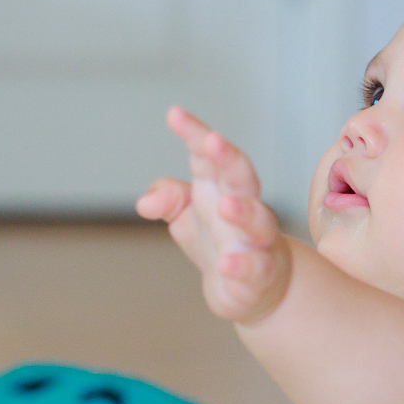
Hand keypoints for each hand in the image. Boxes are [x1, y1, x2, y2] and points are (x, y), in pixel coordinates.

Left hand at [135, 106, 290, 324]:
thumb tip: (145, 203)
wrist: (253, 288)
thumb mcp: (186, 217)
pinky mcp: (259, 275)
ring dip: (244, 211)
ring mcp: (256, 241)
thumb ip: (167, 199)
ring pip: (259, 222)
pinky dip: (242, 266)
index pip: (209, 155)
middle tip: (213, 141)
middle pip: (242, 177)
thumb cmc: (219, 240)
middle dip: (228, 157)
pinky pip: (255, 268)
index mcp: (220, 188)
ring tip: (225, 205)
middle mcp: (244, 208)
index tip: (174, 114)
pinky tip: (226, 265)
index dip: (195, 134)